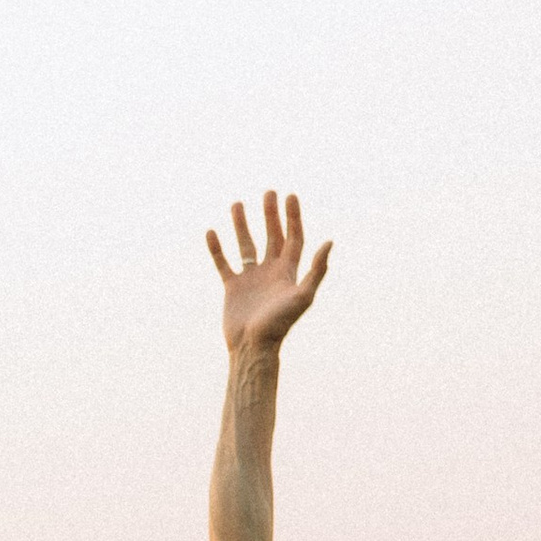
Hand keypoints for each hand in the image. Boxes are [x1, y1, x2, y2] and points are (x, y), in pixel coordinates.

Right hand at [208, 189, 329, 358]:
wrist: (253, 348)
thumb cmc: (280, 325)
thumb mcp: (303, 296)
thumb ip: (316, 269)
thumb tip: (329, 242)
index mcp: (288, 273)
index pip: (293, 238)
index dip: (293, 217)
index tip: (290, 196)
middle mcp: (270, 273)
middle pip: (272, 237)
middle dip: (271, 215)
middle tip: (269, 192)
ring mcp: (251, 279)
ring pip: (246, 245)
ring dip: (242, 225)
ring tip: (237, 204)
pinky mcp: (233, 288)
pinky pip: (224, 263)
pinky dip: (217, 248)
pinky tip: (212, 232)